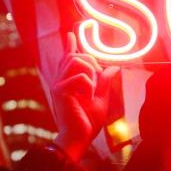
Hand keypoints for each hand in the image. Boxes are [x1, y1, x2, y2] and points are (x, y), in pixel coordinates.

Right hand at [51, 33, 118, 161]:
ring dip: (90, 72)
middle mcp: (59, 80)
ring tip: (91, 88)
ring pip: (76, 61)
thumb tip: (113, 68)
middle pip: (74, 55)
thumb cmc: (87, 121)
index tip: (72, 33)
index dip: (70, 44)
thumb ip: (104, 83)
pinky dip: (89, 86)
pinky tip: (87, 97)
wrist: (79, 138)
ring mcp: (58, 84)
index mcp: (67, 81)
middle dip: (91, 61)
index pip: (67, 58)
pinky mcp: (60, 91)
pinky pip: (80, 77)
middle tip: (98, 77)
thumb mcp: (100, 99)